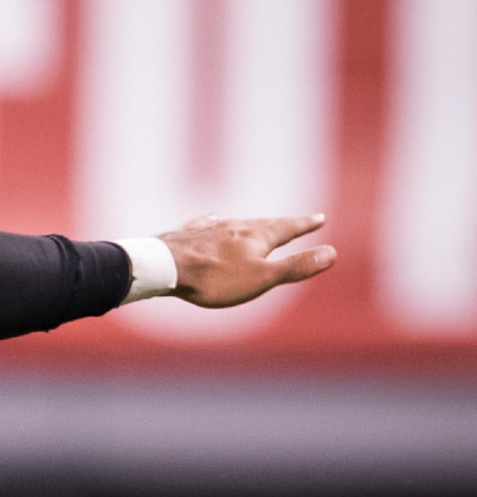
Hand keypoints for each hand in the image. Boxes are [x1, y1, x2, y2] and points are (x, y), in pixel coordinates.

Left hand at [159, 213, 335, 307]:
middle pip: (264, 223)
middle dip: (284, 222)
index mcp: (256, 237)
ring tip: (260, 222)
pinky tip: (212, 218)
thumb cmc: (214, 277)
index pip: (287, 228)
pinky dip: (216, 221)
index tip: (320, 218)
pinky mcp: (186, 234)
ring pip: (237, 223)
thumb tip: (332, 253)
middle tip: (299, 219)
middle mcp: (235, 226)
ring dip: (253, 223)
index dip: (305, 225)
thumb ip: (295, 266)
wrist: (163, 267)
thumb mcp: (261, 278)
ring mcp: (209, 228)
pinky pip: (206, 224)